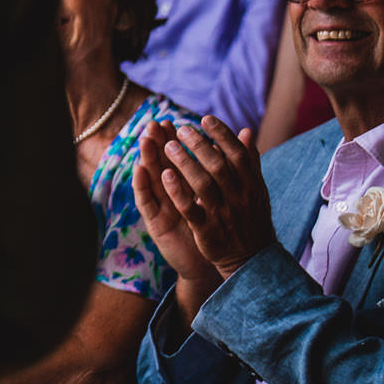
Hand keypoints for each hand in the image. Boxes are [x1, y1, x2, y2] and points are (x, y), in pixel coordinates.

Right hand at [132, 121, 218, 293]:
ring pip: (151, 178)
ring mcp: (162, 208)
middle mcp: (170, 195)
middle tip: (155, 124)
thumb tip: (243, 138)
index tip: (172, 121)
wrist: (222, 261)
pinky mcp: (156, 223)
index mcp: (186, 187)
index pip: (177, 159)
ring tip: (145, 140)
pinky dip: (143, 185)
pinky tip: (141, 170)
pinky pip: (147, 202)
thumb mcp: (224, 197)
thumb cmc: (221, 227)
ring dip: (147, 158)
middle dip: (157, 143)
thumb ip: (227, 169)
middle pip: (160, 164)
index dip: (173, 140)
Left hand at [153, 116, 273, 280]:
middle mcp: (238, 198)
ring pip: (202, 185)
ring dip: (184, 163)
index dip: (222, 135)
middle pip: (218, 166)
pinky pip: (191, 209)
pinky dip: (177, 191)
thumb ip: (248, 161)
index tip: (205, 118)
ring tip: (167, 144)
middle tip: (181, 128)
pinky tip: (163, 175)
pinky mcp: (207, 231)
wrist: (253, 259)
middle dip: (199, 145)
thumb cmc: (251, 217)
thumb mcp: (255, 190)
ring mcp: (223, 214)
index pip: (238, 155)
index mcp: (251, 186)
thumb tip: (246, 131)